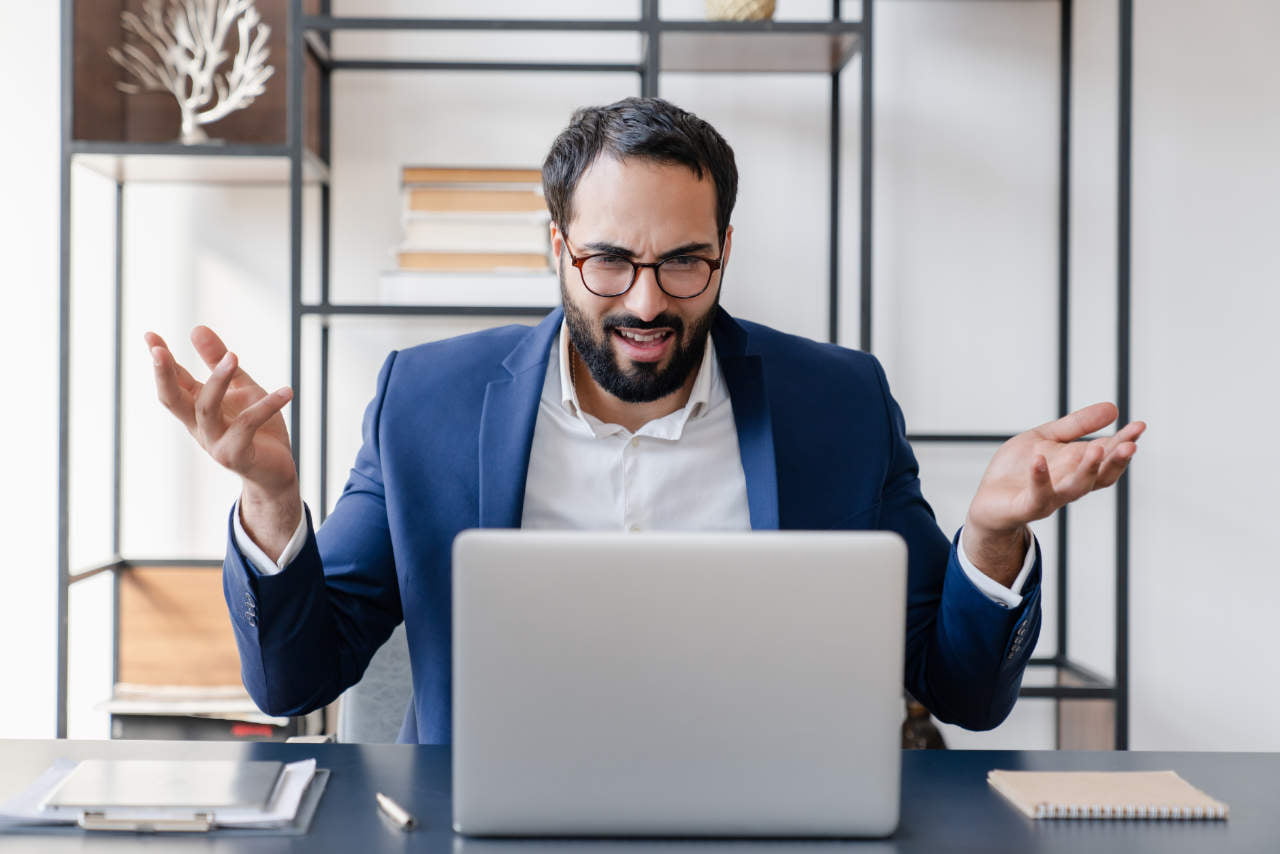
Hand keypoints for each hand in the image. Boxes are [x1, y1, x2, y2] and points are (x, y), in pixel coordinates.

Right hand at [145, 326, 300, 557]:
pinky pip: (248, 425)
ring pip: (207, 409)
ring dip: (218, 380)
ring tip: (234, 356)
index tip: (149, 335)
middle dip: (163, 375)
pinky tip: (287, 391)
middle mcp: (200, 427)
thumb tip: (196, 328)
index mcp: (198, 410)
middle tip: (158, 350)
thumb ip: (219, 362)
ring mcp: (216, 443)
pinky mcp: (237, 455)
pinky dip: (267, 406)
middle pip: (172, 400)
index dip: (161, 360)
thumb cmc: (259, 429)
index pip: (173, 382)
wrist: (278, 472)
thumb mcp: (241, 389)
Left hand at [963, 402, 1145, 584]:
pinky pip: (1037, 495)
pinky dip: (1040, 478)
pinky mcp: (1026, 506)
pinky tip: (1039, 459)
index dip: (1124, 441)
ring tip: (1098, 450)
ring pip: (1076, 487)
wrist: (987, 503)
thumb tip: (1114, 408)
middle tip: (1131, 445)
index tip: (1139, 426)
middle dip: (1117, 461)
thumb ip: (1076, 426)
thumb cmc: (1017, 470)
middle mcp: (1069, 484)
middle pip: (1100, 475)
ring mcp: (1050, 497)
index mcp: (1076, 466)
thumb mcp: (1046, 438)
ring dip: (1088, 470)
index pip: (1107, 454)